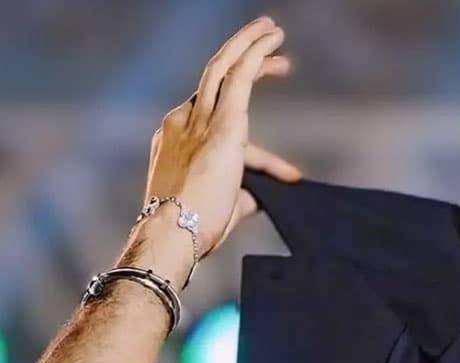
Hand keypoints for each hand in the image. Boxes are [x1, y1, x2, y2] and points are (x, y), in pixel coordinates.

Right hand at [141, 16, 302, 260]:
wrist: (172, 234)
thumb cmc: (191, 231)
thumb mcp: (219, 211)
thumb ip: (238, 198)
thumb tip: (254, 199)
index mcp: (174, 140)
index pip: (216, 125)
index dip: (258, 150)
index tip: (286, 171)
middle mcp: (181, 122)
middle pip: (212, 79)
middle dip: (240, 57)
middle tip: (268, 43)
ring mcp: (198, 120)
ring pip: (223, 68)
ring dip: (249, 46)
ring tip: (273, 30)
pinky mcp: (222, 125)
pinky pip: (239, 77)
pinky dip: (256, 55)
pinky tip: (272, 41)